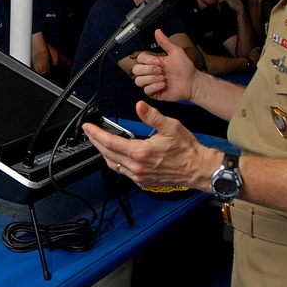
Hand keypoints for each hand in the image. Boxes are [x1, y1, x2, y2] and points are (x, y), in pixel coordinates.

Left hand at [82, 101, 218, 190]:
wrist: (198, 169)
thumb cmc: (187, 149)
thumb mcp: (171, 127)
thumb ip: (152, 116)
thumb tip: (139, 106)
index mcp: (141, 152)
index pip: (110, 142)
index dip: (96, 134)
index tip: (88, 127)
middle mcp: (137, 166)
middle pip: (107, 154)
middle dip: (95, 142)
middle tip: (89, 132)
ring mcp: (139, 175)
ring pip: (113, 164)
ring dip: (103, 152)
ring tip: (98, 142)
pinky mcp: (142, 181)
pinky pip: (122, 172)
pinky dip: (115, 162)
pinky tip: (115, 155)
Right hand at [131, 30, 197, 101]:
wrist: (192, 83)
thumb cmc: (185, 68)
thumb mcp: (176, 52)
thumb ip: (165, 42)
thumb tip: (158, 31)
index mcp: (153, 63)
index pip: (140, 59)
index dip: (147, 60)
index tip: (158, 61)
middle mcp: (150, 72)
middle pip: (136, 70)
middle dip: (148, 70)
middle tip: (160, 70)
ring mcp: (151, 83)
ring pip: (138, 81)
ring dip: (150, 79)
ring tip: (162, 78)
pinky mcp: (154, 93)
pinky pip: (146, 90)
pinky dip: (153, 87)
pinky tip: (163, 85)